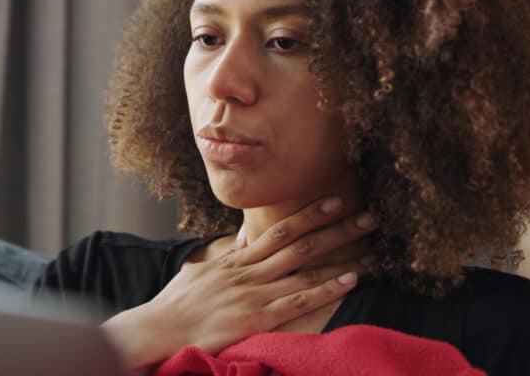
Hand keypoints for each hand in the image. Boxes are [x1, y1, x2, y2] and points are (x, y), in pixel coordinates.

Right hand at [101, 196, 377, 370]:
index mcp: (237, 258)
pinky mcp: (255, 316)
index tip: (335, 201)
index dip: (310, 214)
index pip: (279, 229)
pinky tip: (349, 281)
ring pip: (304, 268)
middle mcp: (248, 269)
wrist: (158, 327)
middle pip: (299, 242)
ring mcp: (252, 291)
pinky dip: (325, 289)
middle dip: (336, 229)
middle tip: (368, 216)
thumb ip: (228, 254)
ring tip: (372, 250)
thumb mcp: (201, 270)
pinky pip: (297, 300)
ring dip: (340, 257)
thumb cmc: (177, 303)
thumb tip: (245, 237)